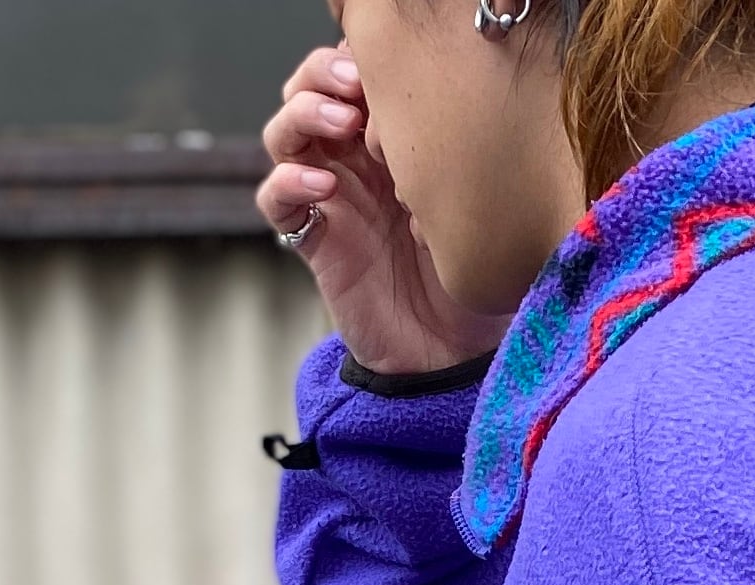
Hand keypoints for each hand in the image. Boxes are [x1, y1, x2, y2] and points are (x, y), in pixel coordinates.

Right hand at [258, 49, 514, 378]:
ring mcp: (330, 200)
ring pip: (284, 134)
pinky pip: (275, 200)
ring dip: (302, 114)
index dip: (362, 62)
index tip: (394, 68)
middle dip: (324, 72)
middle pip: (309, 90)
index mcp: (394, 145)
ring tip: (339, 123)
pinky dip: (287, 184)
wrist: (453, 354)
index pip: (357, 78)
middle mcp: (356, 164)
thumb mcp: (479, 213)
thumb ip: (461, 161)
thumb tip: (456, 111)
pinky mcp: (314, 241)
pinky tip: (322, 189)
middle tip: (355, 83)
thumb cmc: (471, 281)